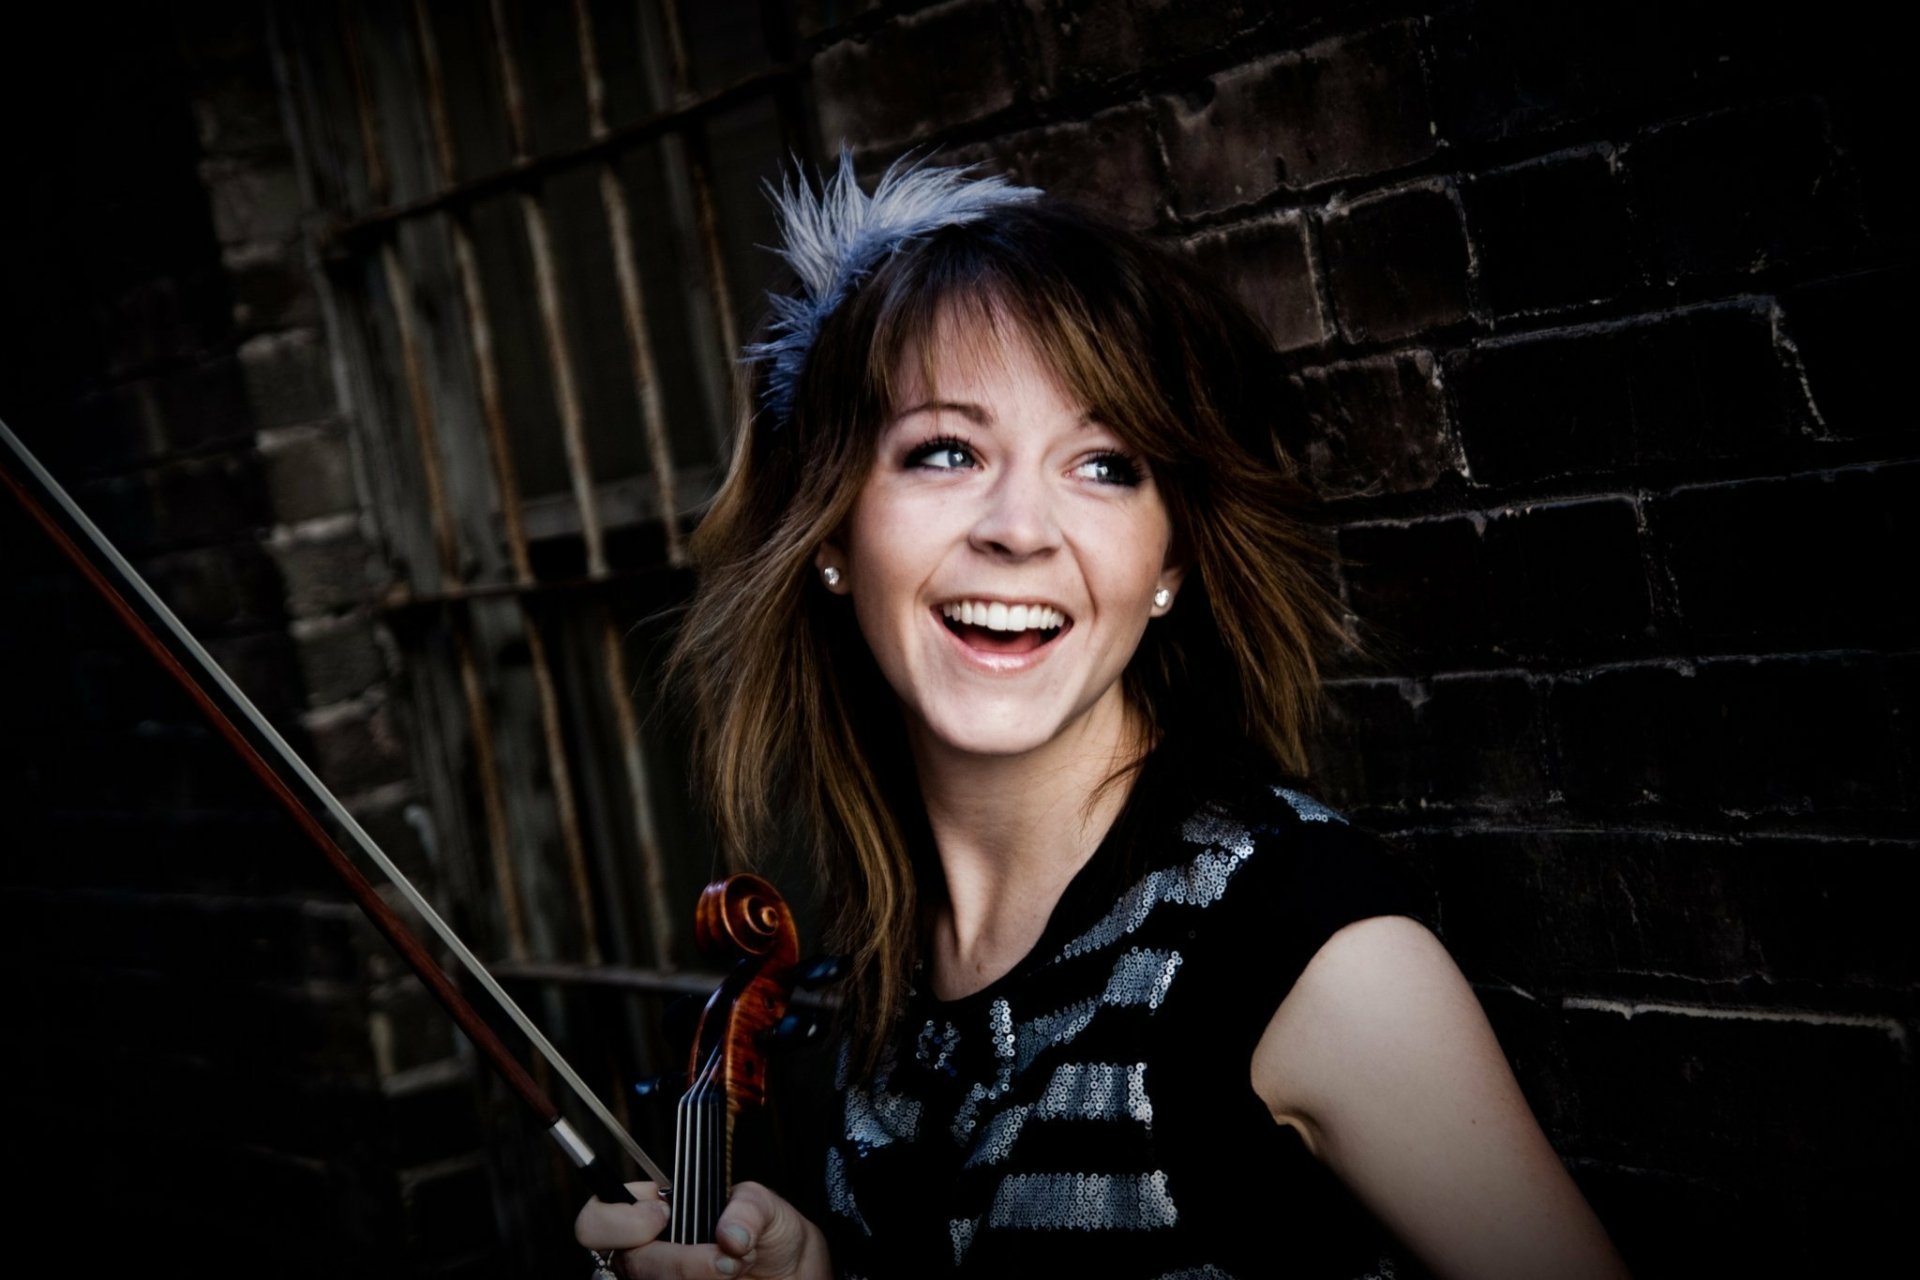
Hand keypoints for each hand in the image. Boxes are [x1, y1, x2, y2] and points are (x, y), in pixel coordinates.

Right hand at [576, 1181, 831, 1279]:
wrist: (793, 1278)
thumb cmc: (772, 1239)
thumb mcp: (770, 1209)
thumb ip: (748, 1207)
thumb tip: (730, 1234)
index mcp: (656, 1215)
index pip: (600, 1216)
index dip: (621, 1218)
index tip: (662, 1214)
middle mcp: (650, 1255)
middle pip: (629, 1263)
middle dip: (679, 1263)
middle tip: (724, 1261)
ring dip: (699, 1279)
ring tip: (738, 1270)